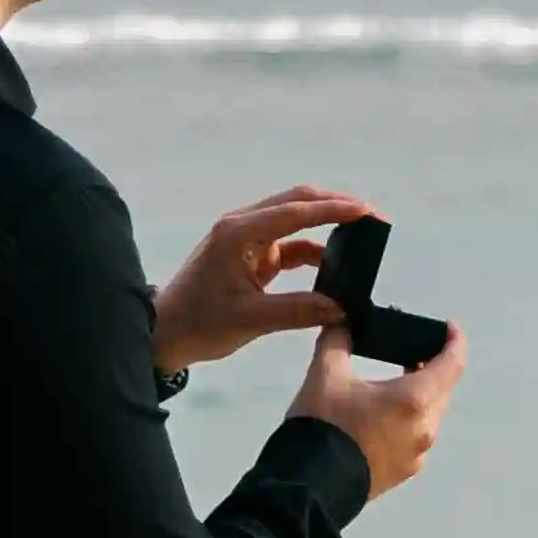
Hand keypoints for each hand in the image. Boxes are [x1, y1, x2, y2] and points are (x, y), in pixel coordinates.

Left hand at [154, 185, 374, 375]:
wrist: (164, 334)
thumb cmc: (199, 324)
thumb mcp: (250, 320)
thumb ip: (297, 311)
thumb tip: (341, 307)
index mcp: (238, 233)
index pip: (295, 212)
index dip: (333, 210)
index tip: (367, 211)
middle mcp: (243, 227)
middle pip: (297, 202)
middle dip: (336, 206)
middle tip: (373, 217)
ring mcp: (248, 240)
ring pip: (295, 221)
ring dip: (327, 225)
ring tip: (363, 235)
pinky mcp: (252, 256)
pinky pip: (290, 245)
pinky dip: (314, 251)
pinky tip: (337, 264)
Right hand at [290, 317, 463, 496]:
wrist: (309, 486)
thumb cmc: (324, 425)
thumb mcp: (325, 374)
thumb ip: (337, 340)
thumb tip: (341, 320)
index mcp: (415, 399)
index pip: (453, 364)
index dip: (455, 342)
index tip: (449, 328)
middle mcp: (426, 428)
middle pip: (443, 389)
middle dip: (432, 368)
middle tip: (410, 353)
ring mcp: (418, 454)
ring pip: (430, 415)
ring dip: (420, 396)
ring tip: (392, 385)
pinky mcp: (404, 472)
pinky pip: (416, 438)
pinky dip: (409, 421)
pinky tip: (382, 418)